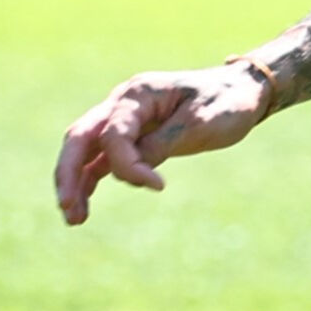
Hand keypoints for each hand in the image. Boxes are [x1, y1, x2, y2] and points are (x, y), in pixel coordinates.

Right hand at [54, 61, 276, 223]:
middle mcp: (123, 103)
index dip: (128, 165)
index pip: (114, 133)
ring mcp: (124, 120)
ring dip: (74, 182)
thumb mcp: (201, 123)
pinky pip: (99, 160)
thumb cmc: (227, 102)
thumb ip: (162, 144)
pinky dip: (89, 182)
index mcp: (139, 93)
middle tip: (67, 207)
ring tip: (75, 219)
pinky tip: (83, 209)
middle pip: (80, 137)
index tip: (159, 186)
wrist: (243, 91)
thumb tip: (130, 170)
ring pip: (84, 151)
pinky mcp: (131, 137)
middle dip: (69, 173)